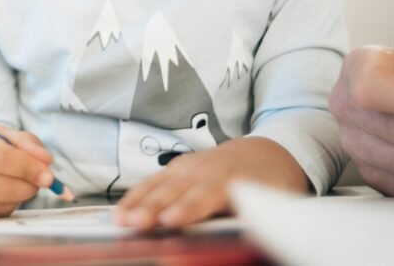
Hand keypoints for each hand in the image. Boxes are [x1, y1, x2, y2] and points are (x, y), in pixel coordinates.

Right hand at [0, 124, 55, 217]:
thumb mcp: (3, 133)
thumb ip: (28, 143)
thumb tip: (46, 162)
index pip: (1, 158)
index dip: (28, 168)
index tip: (49, 176)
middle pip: (2, 187)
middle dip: (29, 186)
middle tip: (40, 181)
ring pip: (1, 204)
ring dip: (20, 197)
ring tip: (19, 182)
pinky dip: (8, 205)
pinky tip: (5, 193)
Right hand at [114, 137, 307, 229]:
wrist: (263, 154)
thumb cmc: (268, 186)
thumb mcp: (273, 204)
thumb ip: (251, 219)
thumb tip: (234, 240)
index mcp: (230, 180)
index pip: (205, 197)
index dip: (187, 209)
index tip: (170, 220)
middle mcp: (204, 170)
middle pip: (174, 191)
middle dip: (152, 207)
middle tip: (136, 223)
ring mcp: (186, 166)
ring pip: (158, 185)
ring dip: (137, 203)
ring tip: (120, 221)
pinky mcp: (175, 168)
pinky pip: (151, 183)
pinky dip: (134, 198)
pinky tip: (121, 213)